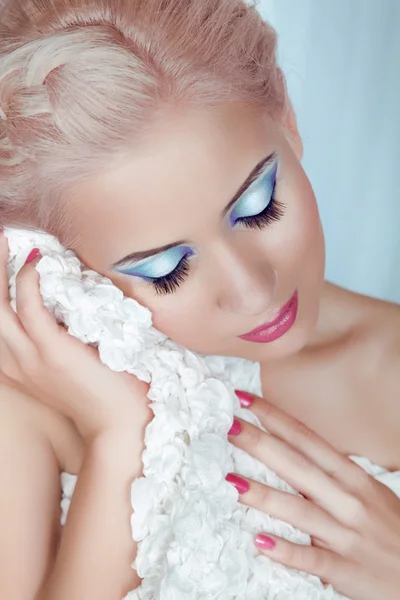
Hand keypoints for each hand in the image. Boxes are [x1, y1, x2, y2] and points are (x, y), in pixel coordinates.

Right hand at [0, 232, 152, 444]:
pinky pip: (30, 308)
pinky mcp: (54, 353)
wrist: (122, 426)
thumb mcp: (73, 365)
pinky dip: (28, 282)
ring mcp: (32, 360)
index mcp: (19, 368)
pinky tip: (35, 263)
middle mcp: (16, 365)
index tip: (1, 268)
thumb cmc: (104, 393)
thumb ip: (61, 340)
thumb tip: (68, 307)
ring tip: (2, 241)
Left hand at [226, 390, 399, 599]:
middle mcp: (348, 501)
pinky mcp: (346, 569)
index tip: (246, 400)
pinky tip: (259, 541)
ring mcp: (346, 535)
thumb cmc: (389, 527)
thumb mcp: (367, 491)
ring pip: (299, 511)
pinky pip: (312, 560)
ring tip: (231, 482)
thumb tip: (293, 451)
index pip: (307, 440)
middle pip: (297, 466)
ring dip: (264, 496)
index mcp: (353, 477)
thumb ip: (332, 473)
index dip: (276, 419)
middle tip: (229, 426)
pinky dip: (286, 551)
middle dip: (261, 444)